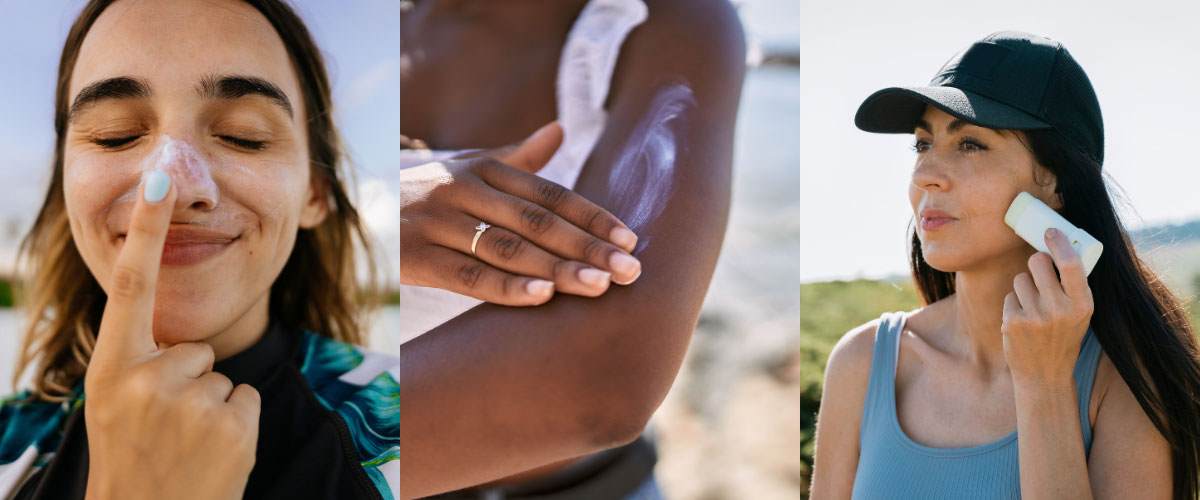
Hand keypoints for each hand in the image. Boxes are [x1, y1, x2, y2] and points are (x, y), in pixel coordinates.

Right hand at [83, 171, 259, 499]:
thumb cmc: (133, 454)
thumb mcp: (114, 400)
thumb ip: (139, 356)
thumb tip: (175, 325)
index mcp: (112, 367)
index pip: (130, 286)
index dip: (145, 229)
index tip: (158, 178)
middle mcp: (144, 379)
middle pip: (197, 346)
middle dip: (190, 380)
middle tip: (165, 425)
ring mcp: (189, 402)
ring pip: (223, 374)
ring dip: (212, 404)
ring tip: (185, 441)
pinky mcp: (231, 422)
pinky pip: (246, 396)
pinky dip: (237, 422)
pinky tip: (211, 450)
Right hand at [400, 122, 641, 305]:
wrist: (357, 209)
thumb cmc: (427, 192)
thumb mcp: (468, 167)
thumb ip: (519, 157)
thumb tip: (560, 129)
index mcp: (483, 170)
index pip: (549, 195)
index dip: (592, 217)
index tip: (630, 241)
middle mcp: (463, 190)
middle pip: (537, 222)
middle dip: (587, 247)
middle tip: (629, 272)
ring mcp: (436, 222)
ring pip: (508, 248)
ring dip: (557, 269)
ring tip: (598, 287)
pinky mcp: (414, 256)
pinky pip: (467, 274)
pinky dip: (507, 286)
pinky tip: (542, 297)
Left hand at [1002, 228, 1094, 390]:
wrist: (1044, 375)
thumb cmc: (1063, 338)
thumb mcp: (1079, 314)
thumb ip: (1072, 286)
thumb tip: (1061, 248)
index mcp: (1083, 305)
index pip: (1071, 264)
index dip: (1059, 244)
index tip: (1050, 231)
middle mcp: (1060, 310)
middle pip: (1038, 263)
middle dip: (1035, 262)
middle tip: (1039, 271)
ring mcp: (1035, 316)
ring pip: (1020, 278)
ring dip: (1024, 287)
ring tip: (1034, 308)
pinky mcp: (1013, 322)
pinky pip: (1010, 296)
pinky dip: (1014, 305)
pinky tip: (1023, 322)